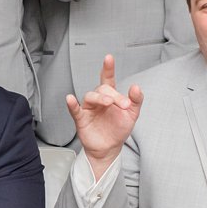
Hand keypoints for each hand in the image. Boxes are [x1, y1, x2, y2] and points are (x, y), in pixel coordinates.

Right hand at [66, 55, 142, 178]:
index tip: (108, 58)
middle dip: (113, 95)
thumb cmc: (118, 129)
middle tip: (123, 104)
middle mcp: (98, 100)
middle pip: (102, 89)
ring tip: (108, 102)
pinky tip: (70, 99)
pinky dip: (72, 104)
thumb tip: (136, 87)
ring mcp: (89, 109)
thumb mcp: (132, 114)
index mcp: (110, 96)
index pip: (108, 79)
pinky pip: (74, 110)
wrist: (110, 148)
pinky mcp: (81, 119)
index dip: (108, 68)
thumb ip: (136, 100)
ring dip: (99, 98)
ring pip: (90, 97)